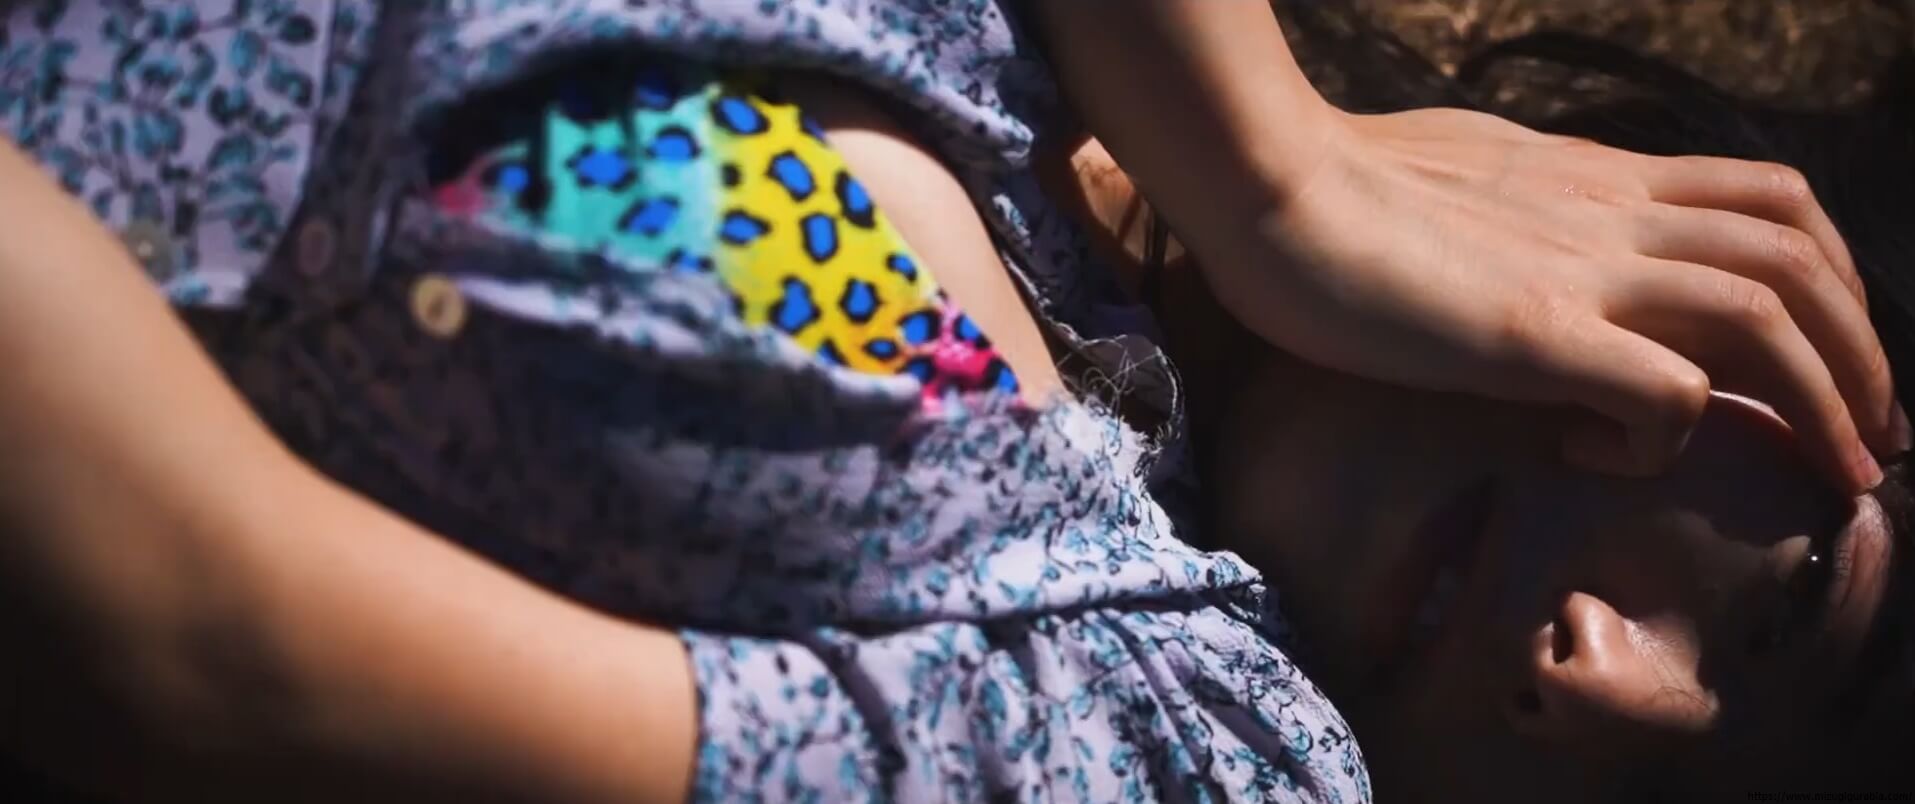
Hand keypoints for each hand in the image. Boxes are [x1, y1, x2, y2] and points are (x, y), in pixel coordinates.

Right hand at [1187, 107, 1904, 492]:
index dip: (1831, 280)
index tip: (1827, 355)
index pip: (1769, 204)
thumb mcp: (1463, 175)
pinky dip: (1665, 440)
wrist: (1264, 177)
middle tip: (1867, 436)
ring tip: (1824, 468)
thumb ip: (1523, 207)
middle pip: (1801, 257)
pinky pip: (1666, 396)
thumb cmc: (1330, 182)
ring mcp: (1582, 270)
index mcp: (1598, 177)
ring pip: (1772, 317)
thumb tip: (1531, 244)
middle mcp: (1613, 214)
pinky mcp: (1534, 335)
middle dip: (1862, 352)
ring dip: (1823, 400)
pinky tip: (1605, 456)